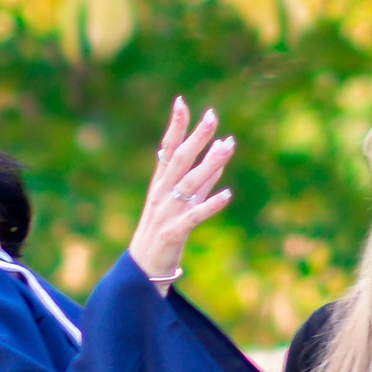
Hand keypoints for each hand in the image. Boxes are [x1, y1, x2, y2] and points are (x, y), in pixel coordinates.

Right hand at [128, 95, 235, 290]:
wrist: (144, 269)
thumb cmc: (164, 231)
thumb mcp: (183, 202)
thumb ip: (202, 180)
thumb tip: (220, 155)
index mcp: (160, 183)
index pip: (167, 149)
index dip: (175, 126)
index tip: (182, 102)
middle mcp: (161, 193)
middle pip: (179, 160)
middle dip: (196, 138)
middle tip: (212, 116)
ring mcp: (166, 212)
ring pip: (189, 184)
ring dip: (209, 165)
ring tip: (227, 147)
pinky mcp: (173, 232)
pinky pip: (194, 216)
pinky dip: (210, 205)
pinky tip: (227, 194)